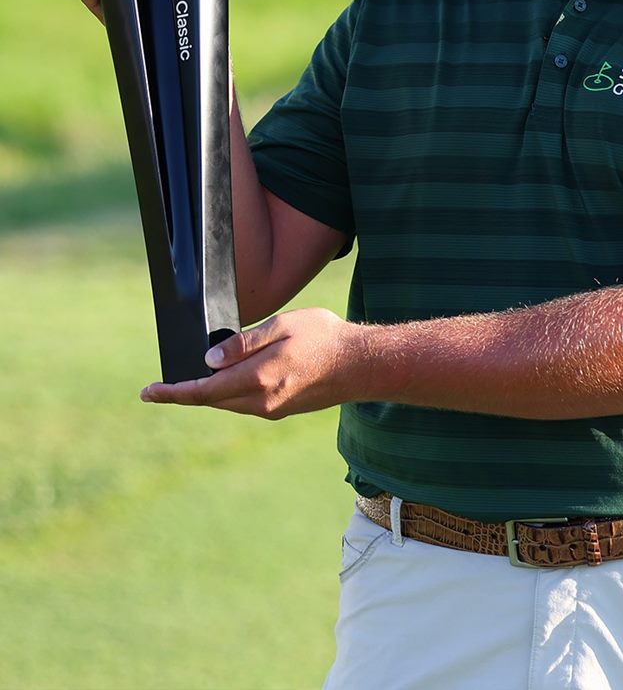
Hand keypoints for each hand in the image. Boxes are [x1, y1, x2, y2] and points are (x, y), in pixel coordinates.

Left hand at [139, 308, 369, 418]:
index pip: (204, 390)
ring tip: (190, 381)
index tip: (148, 392)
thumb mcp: (282, 326)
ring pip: (228, 404)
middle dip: (185, 393)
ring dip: (207, 394)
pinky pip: (245, 404)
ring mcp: (273, 409)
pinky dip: (228, 394)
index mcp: (258, 378)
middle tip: (161, 387)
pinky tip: (227, 381)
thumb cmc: (324, 337)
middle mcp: (262, 401)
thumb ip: (244, 343)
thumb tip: (209, 361)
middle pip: (211, 400)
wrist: (361, 364)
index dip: (173, 392)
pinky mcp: (282, 410)